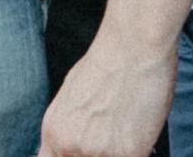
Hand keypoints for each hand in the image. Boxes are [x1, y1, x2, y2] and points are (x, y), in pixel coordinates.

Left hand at [37, 31, 176, 156]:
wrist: (133, 46)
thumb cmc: (106, 64)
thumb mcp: (71, 97)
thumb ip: (69, 127)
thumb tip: (72, 143)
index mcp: (53, 132)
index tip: (81, 152)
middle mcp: (70, 146)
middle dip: (97, 154)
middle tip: (108, 137)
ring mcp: (99, 153)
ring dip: (117, 153)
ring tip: (124, 129)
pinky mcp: (128, 154)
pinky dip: (139, 151)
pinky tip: (139, 129)